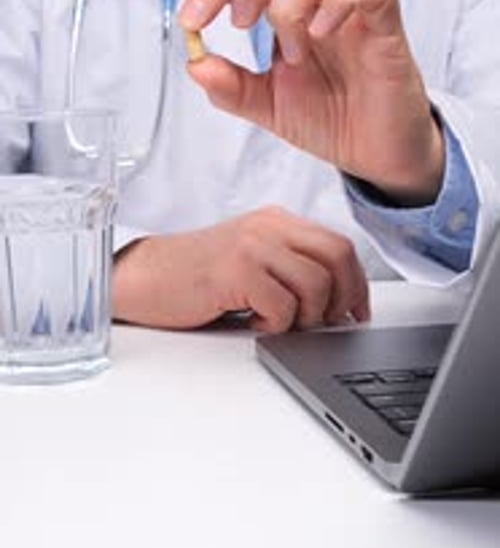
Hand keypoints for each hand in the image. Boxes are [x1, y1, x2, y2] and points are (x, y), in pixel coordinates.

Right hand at [112, 206, 369, 332]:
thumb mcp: (251, 260)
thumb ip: (290, 268)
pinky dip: (275, 326)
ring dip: (306, 316)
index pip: (339, 246)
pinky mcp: (235, 271)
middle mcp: (268, 226)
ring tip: (278, 322)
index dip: (356, 284)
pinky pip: (283, 307)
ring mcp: (252, 246)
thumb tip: (336, 302)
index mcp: (276, 221)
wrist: (143, 278)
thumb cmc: (195, 277)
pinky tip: (253, 323)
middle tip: (326, 322)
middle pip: (339, 258)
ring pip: (316, 286)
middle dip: (343, 299)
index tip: (355, 312)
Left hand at [179, 0, 443, 205]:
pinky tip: (321, 35)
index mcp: (289, 8)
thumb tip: (194, 63)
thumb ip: (230, 86)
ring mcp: (353, 8)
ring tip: (293, 53)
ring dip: (289, 5)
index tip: (194, 20)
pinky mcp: (386, 25)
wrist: (374, 154)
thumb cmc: (332, 120)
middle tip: (242, 23)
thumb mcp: (268, 105)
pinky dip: (339, 2)